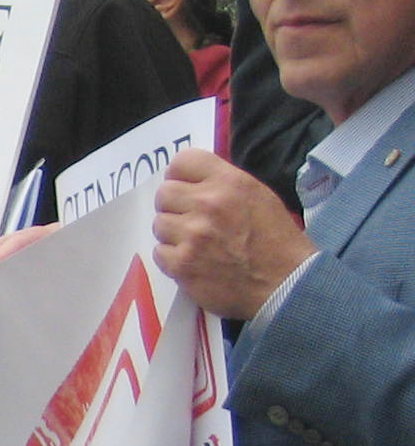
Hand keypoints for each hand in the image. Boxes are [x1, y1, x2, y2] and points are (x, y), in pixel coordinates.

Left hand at [155, 149, 316, 320]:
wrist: (285, 284)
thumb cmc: (276, 239)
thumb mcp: (258, 196)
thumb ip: (223, 184)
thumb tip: (192, 181)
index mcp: (229, 183)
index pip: (182, 161)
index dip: (181, 175)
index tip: (187, 188)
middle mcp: (208, 204)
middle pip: (164, 193)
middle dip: (174, 205)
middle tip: (191, 218)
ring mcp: (192, 235)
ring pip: (159, 223)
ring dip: (173, 233)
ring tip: (196, 242)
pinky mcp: (181, 264)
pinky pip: (159, 252)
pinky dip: (173, 257)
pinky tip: (194, 261)